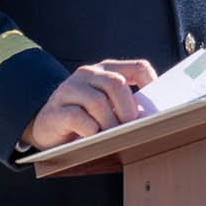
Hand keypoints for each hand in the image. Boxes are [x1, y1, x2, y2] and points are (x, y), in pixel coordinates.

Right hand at [25, 60, 157, 148]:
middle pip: (116, 84)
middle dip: (128, 110)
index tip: (159, 108)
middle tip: (132, 128)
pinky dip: (90, 130)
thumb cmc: (84, 119)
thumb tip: (151, 119)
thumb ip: (126, 106)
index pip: (137, 68)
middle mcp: (87, 74)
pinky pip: (77, 118)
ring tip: (113, 137)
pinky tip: (93, 137)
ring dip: (110, 124)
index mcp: (106, 71)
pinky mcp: (56, 110)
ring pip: (97, 102)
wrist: (46, 126)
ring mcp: (69, 90)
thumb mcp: (107, 107)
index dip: (153, 86)